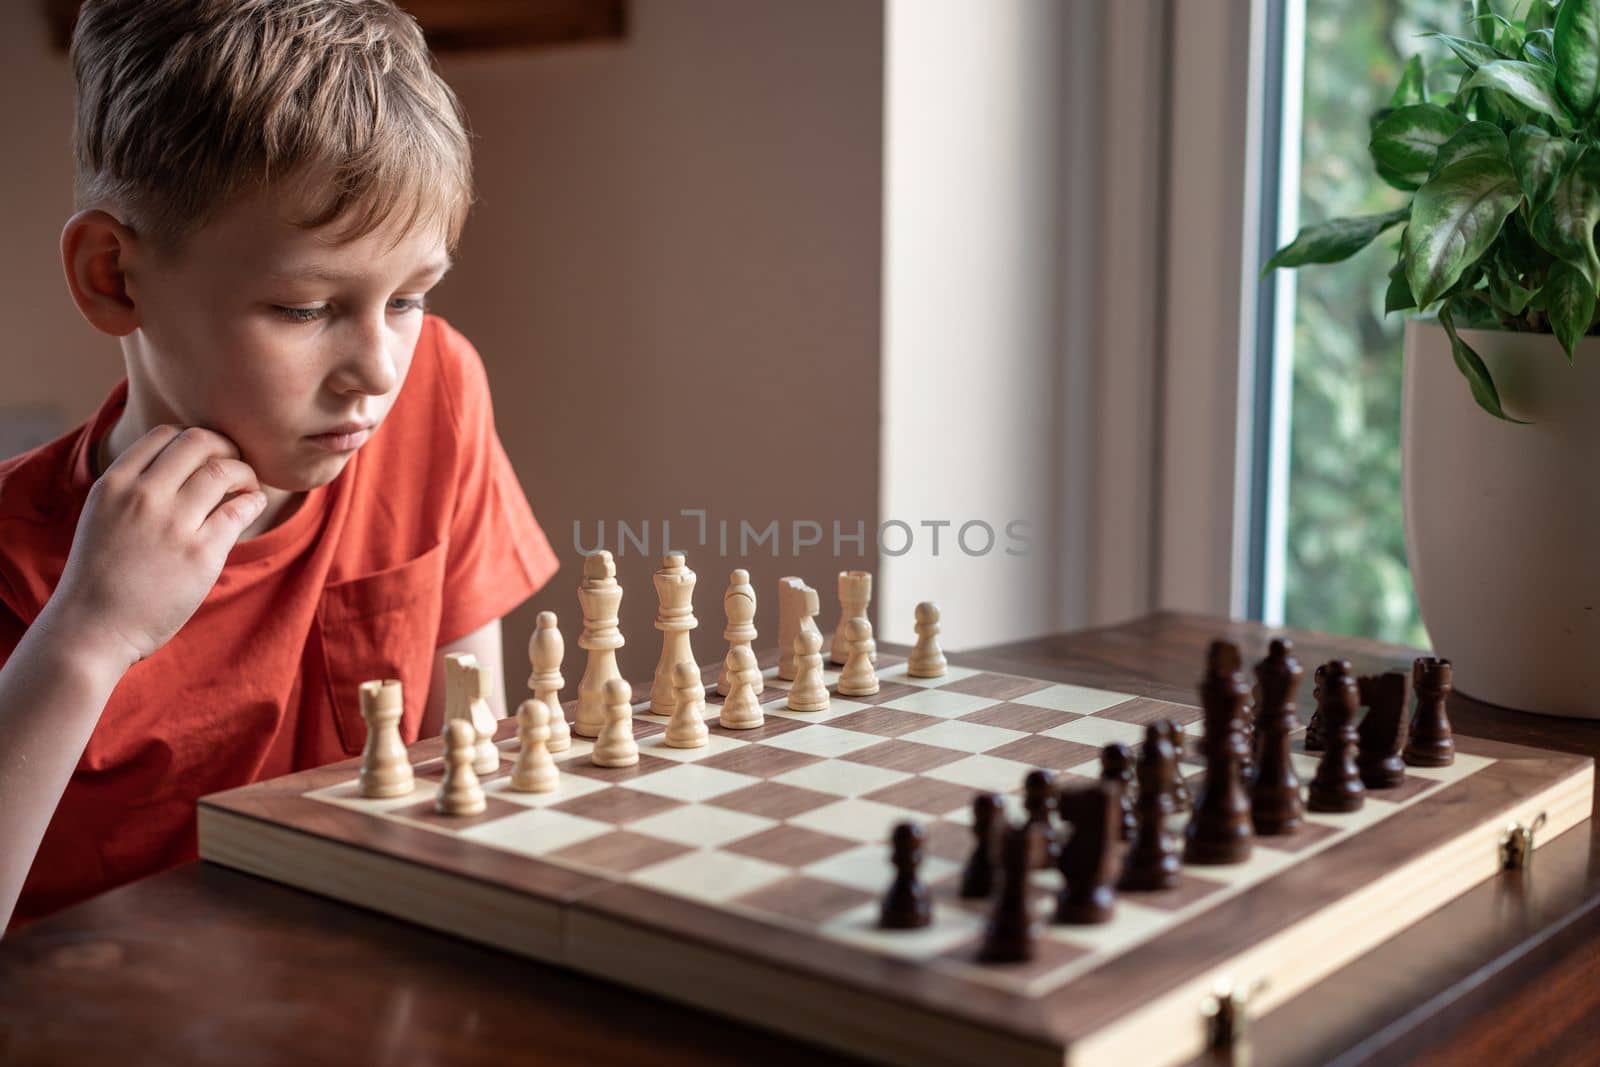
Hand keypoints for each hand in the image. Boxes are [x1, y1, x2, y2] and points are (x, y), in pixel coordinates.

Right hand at [42, 426, 265, 672]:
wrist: (91, 630)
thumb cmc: (99, 579)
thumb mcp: (101, 518)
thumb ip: (132, 491)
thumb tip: (176, 469)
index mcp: (114, 484)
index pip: (164, 435)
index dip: (194, 441)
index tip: (207, 456)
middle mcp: (142, 496)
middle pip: (199, 442)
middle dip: (225, 447)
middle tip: (235, 465)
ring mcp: (173, 523)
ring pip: (223, 470)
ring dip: (244, 473)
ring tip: (247, 487)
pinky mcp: (201, 553)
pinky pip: (239, 508)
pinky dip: (252, 501)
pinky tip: (252, 506)